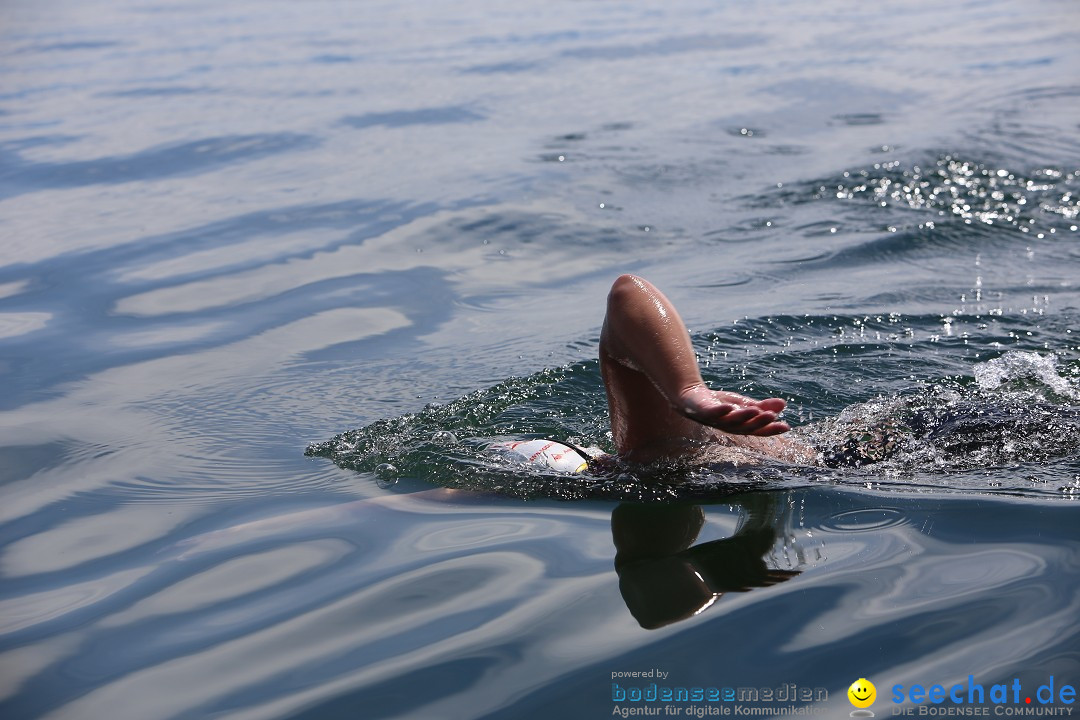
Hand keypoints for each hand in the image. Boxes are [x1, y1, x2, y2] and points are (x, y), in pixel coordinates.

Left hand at [676, 385, 790, 435]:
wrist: (691, 398)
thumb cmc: (719, 405)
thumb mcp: (743, 405)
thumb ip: (761, 407)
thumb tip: (784, 404)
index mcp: (740, 426)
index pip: (757, 430)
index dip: (771, 430)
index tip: (786, 426)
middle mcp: (729, 426)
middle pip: (746, 427)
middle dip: (759, 423)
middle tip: (772, 417)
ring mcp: (716, 420)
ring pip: (731, 421)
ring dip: (743, 416)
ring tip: (755, 410)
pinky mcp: (703, 412)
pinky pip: (712, 413)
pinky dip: (720, 411)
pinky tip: (728, 407)